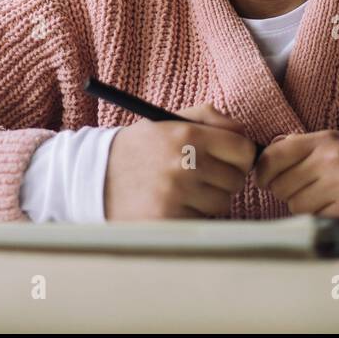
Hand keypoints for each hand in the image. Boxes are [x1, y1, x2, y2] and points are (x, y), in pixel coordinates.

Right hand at [104, 102, 256, 220]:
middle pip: (236, 179)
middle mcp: (184, 163)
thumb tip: (243, 132)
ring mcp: (177, 194)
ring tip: (183, 189)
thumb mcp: (168, 121)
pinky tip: (171, 204)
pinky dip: (191, 214)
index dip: (239, 155)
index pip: (243, 150)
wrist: (95, 176)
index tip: (228, 159)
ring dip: (208, 199)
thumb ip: (208, 117)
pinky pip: (201, 219)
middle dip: (223, 178)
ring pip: (221, 203)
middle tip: (201, 175)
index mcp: (187, 134)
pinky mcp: (168, 219)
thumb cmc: (139, 148)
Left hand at [255, 130, 338, 242]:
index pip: (274, 155)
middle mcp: (333, 158)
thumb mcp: (335, 144)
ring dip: (303, 207)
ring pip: (295, 204)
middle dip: (285, 191)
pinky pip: (315, 218)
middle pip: (281, 184)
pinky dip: (320, 217)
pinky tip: (336, 208)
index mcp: (326, 139)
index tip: (264, 179)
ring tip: (323, 198)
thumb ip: (299, 147)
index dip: (262, 171)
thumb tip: (263, 157)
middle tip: (305, 190)